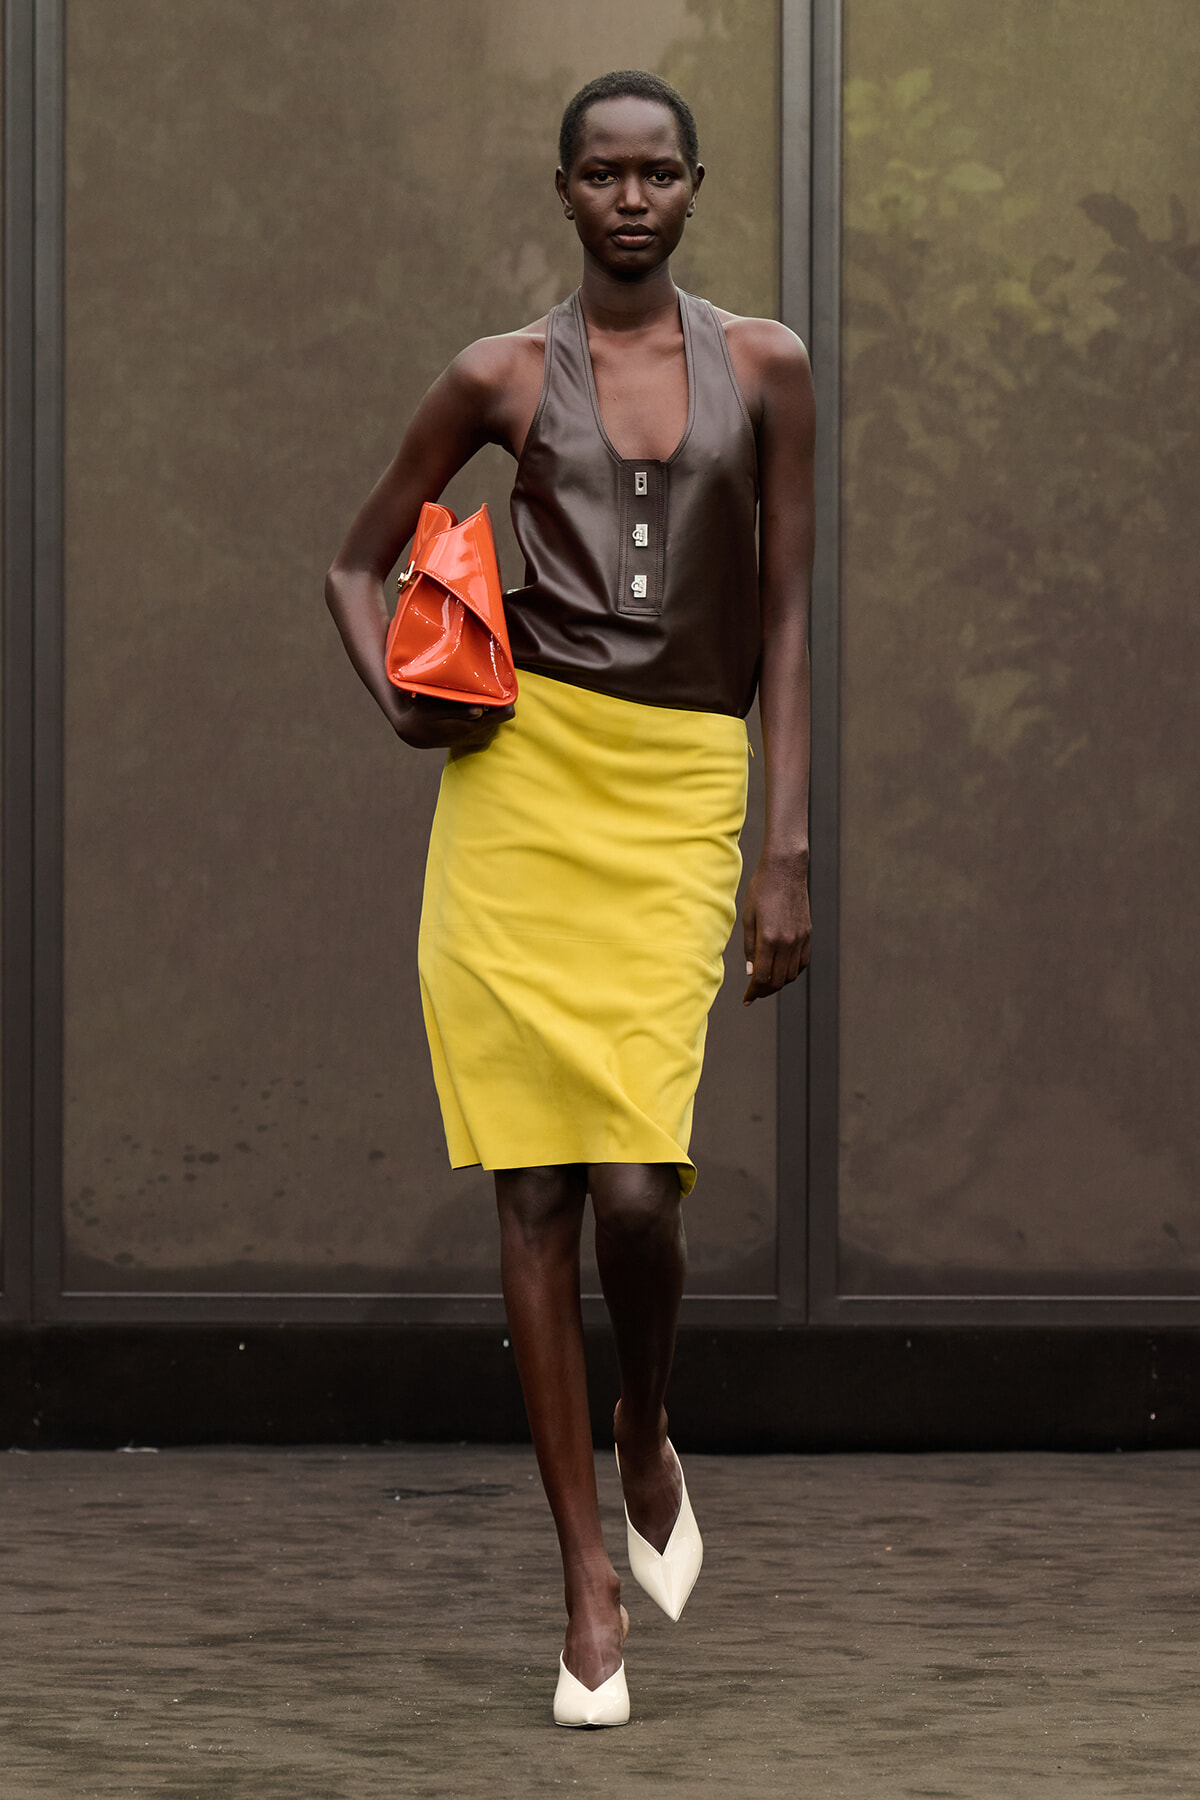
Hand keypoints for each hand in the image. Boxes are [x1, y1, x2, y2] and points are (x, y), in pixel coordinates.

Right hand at [393, 693, 514, 749]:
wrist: (415, 733)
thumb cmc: (423, 716)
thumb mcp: (435, 711)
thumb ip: (459, 711)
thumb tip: (480, 711)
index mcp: (472, 728)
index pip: (504, 715)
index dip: (505, 699)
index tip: (498, 685)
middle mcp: (479, 735)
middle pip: (503, 715)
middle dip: (497, 701)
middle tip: (485, 685)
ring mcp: (478, 737)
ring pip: (496, 719)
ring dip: (490, 707)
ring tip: (477, 694)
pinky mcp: (476, 737)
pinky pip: (489, 723)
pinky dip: (486, 713)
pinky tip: (473, 704)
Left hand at [742, 852, 810, 1003]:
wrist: (785, 871)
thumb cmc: (761, 890)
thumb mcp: (748, 918)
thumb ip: (749, 947)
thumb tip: (751, 972)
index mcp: (768, 939)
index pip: (762, 977)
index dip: (754, 992)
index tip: (747, 999)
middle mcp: (787, 942)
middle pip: (778, 980)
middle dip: (765, 991)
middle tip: (755, 994)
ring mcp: (800, 939)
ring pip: (791, 974)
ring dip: (779, 983)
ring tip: (767, 983)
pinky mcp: (807, 934)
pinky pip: (803, 962)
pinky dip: (793, 971)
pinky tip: (782, 970)